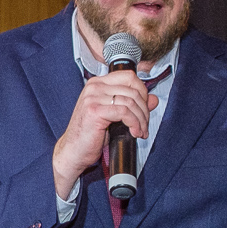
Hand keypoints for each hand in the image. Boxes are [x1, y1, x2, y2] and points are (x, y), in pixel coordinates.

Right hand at [53, 68, 156, 196]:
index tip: (144, 108)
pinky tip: (135, 133)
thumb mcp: (115, 117)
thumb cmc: (91, 135)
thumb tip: (153, 99)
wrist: (73, 151)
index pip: (128, 76)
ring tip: (140, 131)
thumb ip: (132, 105)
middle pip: (132, 89)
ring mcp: (93, 97)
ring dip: (141, 119)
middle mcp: (94, 87)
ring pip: (130, 102)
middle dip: (144, 109)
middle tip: (144, 124)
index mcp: (98, 83)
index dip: (142, 91)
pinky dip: (134, 124)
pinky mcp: (95, 111)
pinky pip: (125, 113)